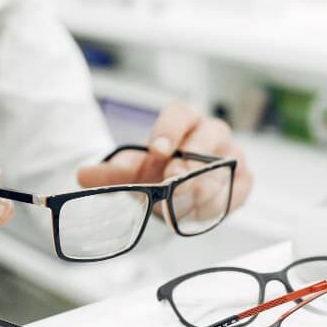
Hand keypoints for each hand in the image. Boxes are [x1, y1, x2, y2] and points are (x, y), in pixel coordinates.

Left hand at [77, 102, 252, 214]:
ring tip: (177, 206)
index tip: (157, 151)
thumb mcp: (134, 172)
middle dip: (188, 162)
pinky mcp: (243, 180)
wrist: (180, 192)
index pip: (180, 114)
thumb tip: (83, 175)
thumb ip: (112, 173)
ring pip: (222, 167)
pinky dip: (215, 204)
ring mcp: (232, 154)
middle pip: (207, 137)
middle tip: (171, 181)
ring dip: (198, 189)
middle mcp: (212, 132)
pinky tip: (195, 212)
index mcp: (184, 121)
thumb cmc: (160, 173)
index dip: (169, 130)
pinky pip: (234, 191)